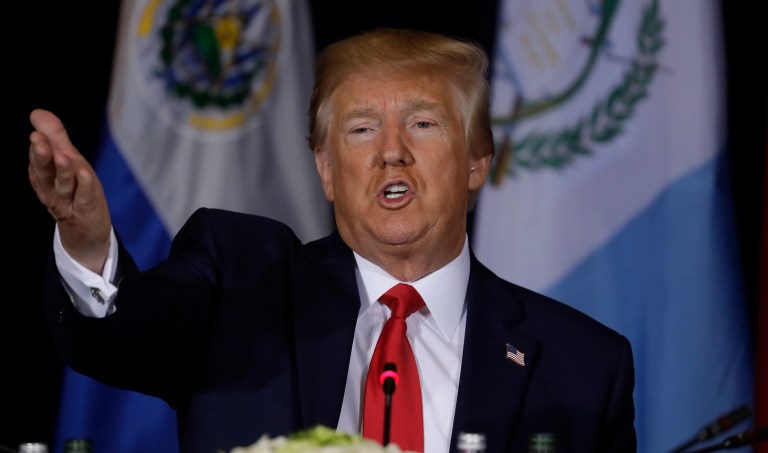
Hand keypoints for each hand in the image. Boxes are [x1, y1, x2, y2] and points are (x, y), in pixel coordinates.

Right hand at [28, 109, 111, 273]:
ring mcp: (68, 202)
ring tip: (63, 155)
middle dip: (41, 157)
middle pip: (44, 174)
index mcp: (44, 177)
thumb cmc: (75, 191)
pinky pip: (84, 198)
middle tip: (38, 141)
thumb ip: (54, 138)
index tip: (36, 134)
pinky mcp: (85, 211)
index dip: (37, 148)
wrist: (86, 232)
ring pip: (63, 186)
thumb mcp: (66, 162)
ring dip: (63, 171)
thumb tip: (37, 113)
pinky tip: (86, 174)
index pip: (38, 161)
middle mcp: (52, 190)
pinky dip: (84, 187)